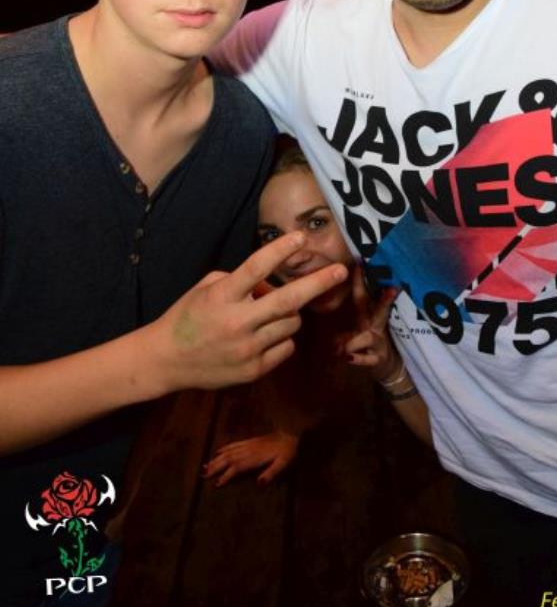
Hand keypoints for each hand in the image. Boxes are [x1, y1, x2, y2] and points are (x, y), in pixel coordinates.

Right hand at [147, 232, 347, 392]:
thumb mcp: (206, 288)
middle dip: (318, 283)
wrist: (167, 360)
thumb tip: (271, 283)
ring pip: (292, 323)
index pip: (256, 268)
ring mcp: (248, 349)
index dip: (280, 250)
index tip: (301, 237)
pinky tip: (264, 335)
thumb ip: (239, 281)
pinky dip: (281, 337)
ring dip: (289, 313)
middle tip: (340, 270)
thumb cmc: (188, 316)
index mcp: (222, 297)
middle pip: (288, 300)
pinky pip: (286, 346)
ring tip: (270, 313)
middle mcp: (237, 322)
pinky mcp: (254, 369)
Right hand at [203, 430, 299, 485]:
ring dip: (216, 459)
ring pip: (228, 452)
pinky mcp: (250, 441)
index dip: (226, 476)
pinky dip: (224, 448)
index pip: (236, 467)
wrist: (291, 434)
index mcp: (255, 457)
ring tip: (205, 466)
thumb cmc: (288, 452)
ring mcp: (248, 444)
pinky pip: (234, 444)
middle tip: (203, 475)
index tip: (216, 484)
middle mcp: (248, 450)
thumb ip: (271, 474)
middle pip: (228, 459)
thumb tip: (259, 484)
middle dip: (215, 467)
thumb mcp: (283, 464)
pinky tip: (218, 452)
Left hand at [342, 267, 400, 381]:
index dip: (361, 279)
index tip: (360, 262)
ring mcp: (378, 342)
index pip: (363, 295)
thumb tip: (328, 299)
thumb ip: (349, 316)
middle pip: (380, 309)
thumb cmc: (368, 342)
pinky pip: (368, 359)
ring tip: (338, 348)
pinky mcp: (379, 359)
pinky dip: (358, 359)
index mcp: (367, 315)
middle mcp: (374, 325)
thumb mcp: (361, 327)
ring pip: (368, 336)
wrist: (388, 367)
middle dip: (385, 300)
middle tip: (392, 289)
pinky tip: (349, 359)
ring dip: (353, 340)